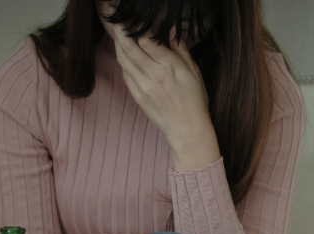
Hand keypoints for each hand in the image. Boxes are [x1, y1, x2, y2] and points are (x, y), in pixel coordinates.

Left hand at [113, 23, 213, 151]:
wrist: (187, 128)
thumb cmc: (195, 100)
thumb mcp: (194, 71)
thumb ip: (181, 50)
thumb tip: (171, 31)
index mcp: (169, 66)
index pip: (146, 40)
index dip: (141, 29)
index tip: (142, 25)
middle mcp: (153, 74)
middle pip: (129, 47)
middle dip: (122, 32)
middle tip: (120, 24)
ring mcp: (142, 86)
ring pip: (123, 60)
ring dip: (119, 46)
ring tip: (119, 37)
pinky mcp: (137, 96)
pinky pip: (125, 74)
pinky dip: (123, 63)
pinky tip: (125, 57)